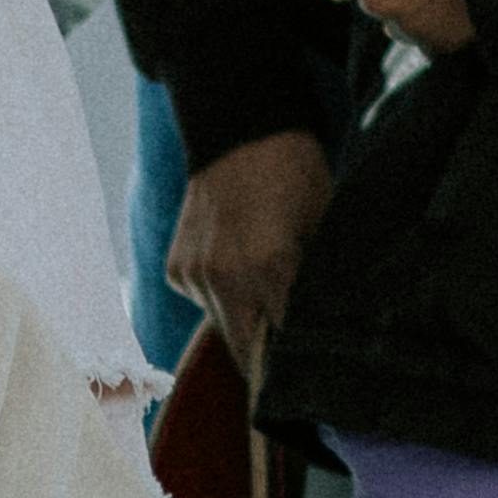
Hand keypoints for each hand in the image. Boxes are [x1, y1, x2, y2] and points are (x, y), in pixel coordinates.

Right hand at [165, 128, 335, 384]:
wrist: (242, 129)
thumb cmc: (296, 174)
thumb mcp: (321, 228)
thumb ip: (310, 282)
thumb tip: (315, 325)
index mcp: (266, 268)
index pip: (283, 341)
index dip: (297, 357)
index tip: (312, 369)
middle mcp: (221, 277)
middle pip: (245, 347)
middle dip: (267, 355)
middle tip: (291, 358)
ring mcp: (193, 274)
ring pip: (223, 324)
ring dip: (245, 321)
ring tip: (267, 298)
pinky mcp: (176, 269)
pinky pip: (203, 301)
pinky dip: (222, 296)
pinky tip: (239, 268)